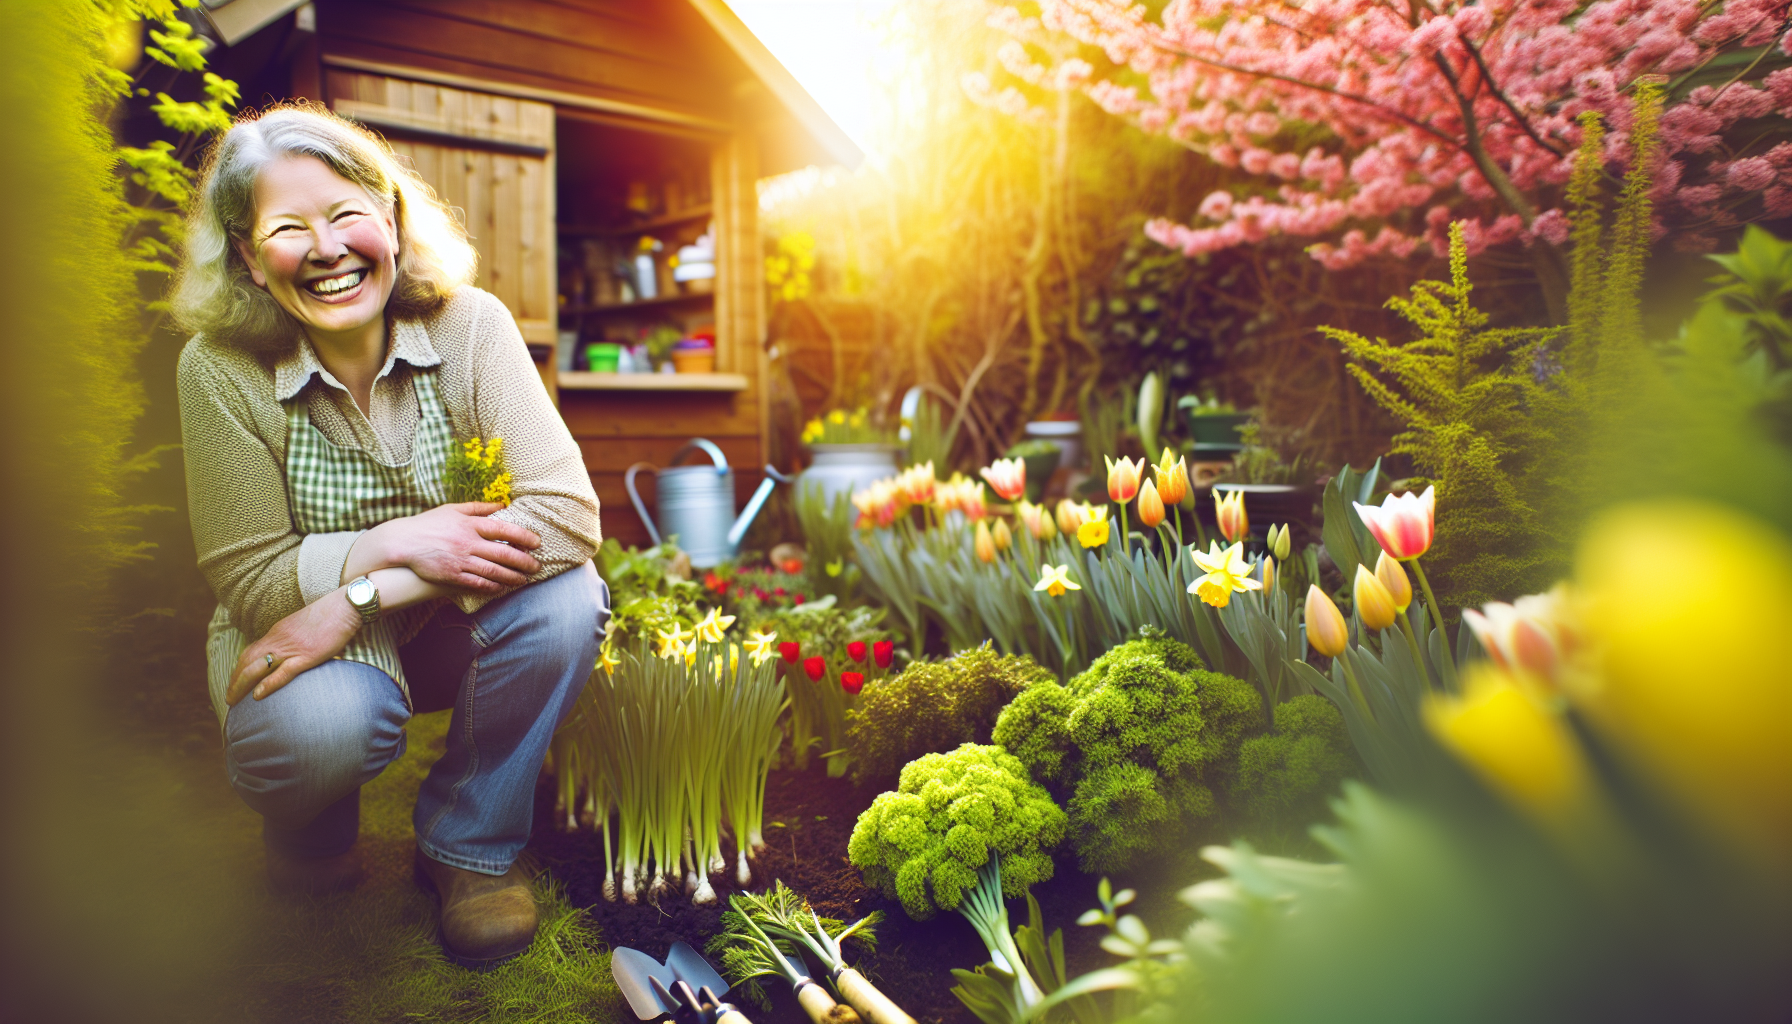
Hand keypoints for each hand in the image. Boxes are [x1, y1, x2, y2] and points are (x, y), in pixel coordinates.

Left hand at [229, 590, 362, 705]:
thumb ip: (295, 638)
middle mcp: (279, 638)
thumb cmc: (332, 615)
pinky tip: (258, 695)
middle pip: (247, 660)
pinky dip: (267, 684)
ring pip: (257, 667)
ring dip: (241, 684)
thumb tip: (292, 652)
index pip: (251, 651)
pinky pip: (282, 672)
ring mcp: (292, 647)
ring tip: (233, 700)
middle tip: (228, 697)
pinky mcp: (307, 655)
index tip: (235, 681)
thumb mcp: (305, 626)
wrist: (346, 605)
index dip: (239, 668)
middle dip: (234, 680)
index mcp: (278, 631)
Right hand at [366, 502, 541, 592]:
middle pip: (503, 552)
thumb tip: (502, 505)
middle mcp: (467, 542)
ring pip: (493, 570)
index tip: (536, 543)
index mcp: (469, 524)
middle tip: (537, 566)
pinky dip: (491, 586)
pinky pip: (476, 583)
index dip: (523, 536)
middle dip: (523, 561)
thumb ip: (478, 508)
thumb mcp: (453, 510)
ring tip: (524, 580)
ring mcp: (460, 560)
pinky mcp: (451, 575)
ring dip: (512, 576)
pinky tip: (502, 588)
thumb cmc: (429, 524)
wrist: (402, 542)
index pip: (503, 530)